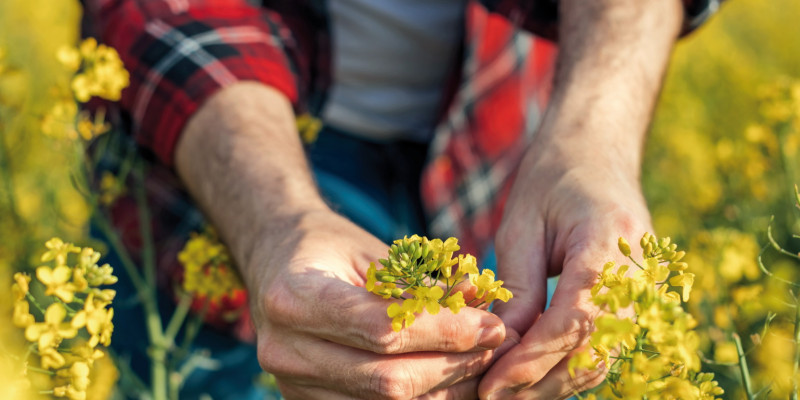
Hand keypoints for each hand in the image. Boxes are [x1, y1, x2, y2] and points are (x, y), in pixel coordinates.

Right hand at [247, 209, 509, 398]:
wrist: (274, 262)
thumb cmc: (327, 247)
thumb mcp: (373, 251)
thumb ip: (423, 281)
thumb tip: (482, 300)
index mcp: (296, 298)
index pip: (383, 329)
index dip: (445, 332)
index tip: (492, 326)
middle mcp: (286, 349)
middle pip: (386, 379)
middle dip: (453, 366)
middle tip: (496, 348)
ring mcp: (291, 384)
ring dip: (444, 390)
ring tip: (481, 364)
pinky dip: (419, 399)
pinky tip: (449, 380)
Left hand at [478, 143, 652, 398]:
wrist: (598, 150)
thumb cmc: (554, 177)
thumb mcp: (522, 225)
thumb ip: (518, 288)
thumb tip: (503, 347)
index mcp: (609, 242)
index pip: (573, 323)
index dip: (531, 361)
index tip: (492, 384)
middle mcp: (639, 272)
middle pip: (593, 352)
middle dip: (540, 384)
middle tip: (491, 397)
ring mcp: (645, 288)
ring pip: (603, 358)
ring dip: (554, 384)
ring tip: (506, 394)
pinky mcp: (635, 299)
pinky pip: (606, 346)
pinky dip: (570, 367)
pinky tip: (533, 376)